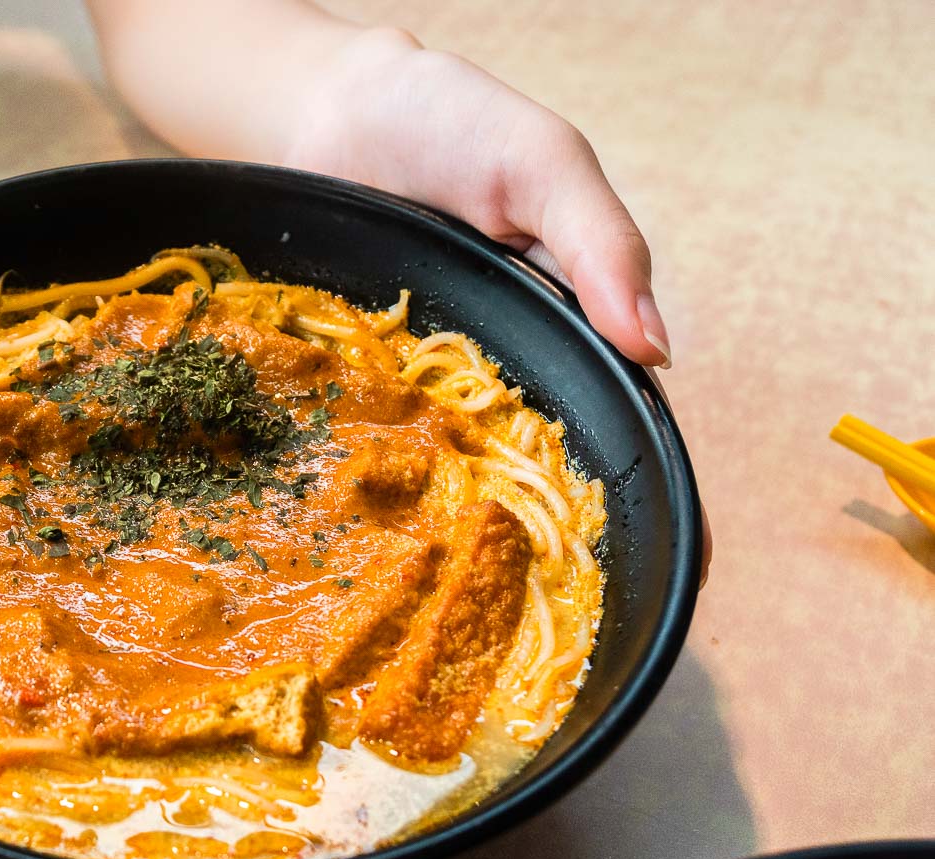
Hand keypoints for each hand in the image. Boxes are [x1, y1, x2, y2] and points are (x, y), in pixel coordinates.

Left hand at [283, 31, 711, 580]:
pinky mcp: (354, 377)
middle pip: (535, 462)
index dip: (642, 490)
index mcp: (563, 323)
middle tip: (560, 612)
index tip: (667, 570)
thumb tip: (657, 350)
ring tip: (472, 611)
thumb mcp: (544, 165)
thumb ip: (601, 245)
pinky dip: (372, 486)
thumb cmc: (449, 122)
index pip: (618, 416)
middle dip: (549, 540)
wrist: (328, 108)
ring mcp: (422, 378)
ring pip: (451, 470)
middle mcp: (497, 364)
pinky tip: (370, 543)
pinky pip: (367, 439)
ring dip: (458, 529)